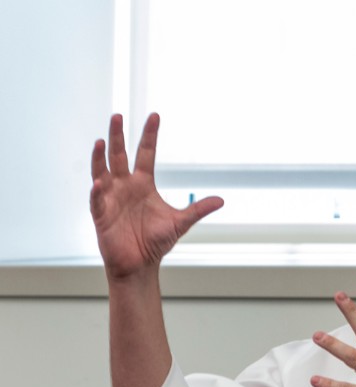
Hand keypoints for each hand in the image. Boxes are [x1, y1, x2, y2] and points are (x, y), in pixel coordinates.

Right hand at [89, 113, 223, 280]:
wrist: (139, 264)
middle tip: (118, 115)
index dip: (150, 135)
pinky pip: (97, 200)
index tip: (154, 116)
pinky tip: (98, 183)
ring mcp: (111, 197)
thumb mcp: (180, 222)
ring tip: (101, 141)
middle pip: (120, 155)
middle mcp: (125, 185)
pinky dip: (97, 191)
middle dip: (118, 136)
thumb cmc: (155, 241)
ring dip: (100, 156)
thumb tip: (221, 200)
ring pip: (102, 171)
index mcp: (143, 184)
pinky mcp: (101, 214)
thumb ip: (198, 209)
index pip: (146, 153)